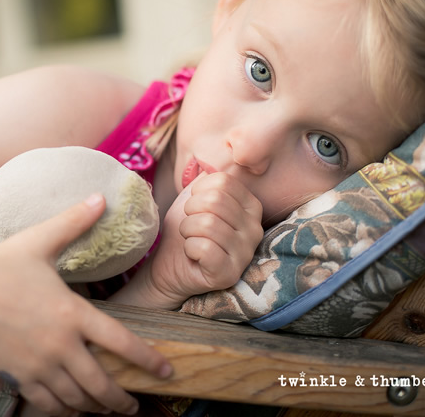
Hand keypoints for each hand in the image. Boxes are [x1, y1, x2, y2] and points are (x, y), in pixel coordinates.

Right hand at [0, 194, 171, 415]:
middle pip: (101, 384)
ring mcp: (37, 365)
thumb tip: (99, 196)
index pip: (122, 343)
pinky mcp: (16, 376)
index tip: (166, 372)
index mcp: (72, 312)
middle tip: (134, 406)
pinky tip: (71, 411)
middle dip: (122, 400)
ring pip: (76, 399)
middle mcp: (60, 344)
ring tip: (107, 410)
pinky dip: (63, 411)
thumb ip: (74, 222)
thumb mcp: (40, 240)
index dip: (148, 361)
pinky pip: (46, 404)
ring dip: (96, 408)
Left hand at [116, 172, 262, 309]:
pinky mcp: (230, 274)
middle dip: (190, 211)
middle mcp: (255, 229)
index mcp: (251, 206)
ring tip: (190, 239)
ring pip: (207, 224)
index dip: (198, 192)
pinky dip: (189, 248)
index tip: (195, 207)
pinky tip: (193, 255)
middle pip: (215, 201)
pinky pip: (204, 248)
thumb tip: (226, 151)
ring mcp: (245, 254)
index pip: (223, 181)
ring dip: (187, 230)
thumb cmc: (187, 227)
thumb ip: (211, 177)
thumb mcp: (197, 195)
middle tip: (189, 225)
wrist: (169, 263)